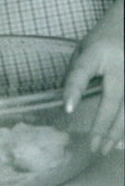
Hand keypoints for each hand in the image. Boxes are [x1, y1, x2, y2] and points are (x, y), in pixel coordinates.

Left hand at [63, 0, 123, 153]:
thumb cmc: (104, 37)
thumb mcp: (84, 48)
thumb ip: (75, 72)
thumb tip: (65, 101)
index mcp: (97, 51)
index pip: (82, 72)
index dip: (74, 90)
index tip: (67, 109)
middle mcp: (120, 64)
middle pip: (112, 100)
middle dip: (102, 127)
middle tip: (93, 146)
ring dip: (118, 131)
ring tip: (106, 147)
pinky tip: (121, 138)